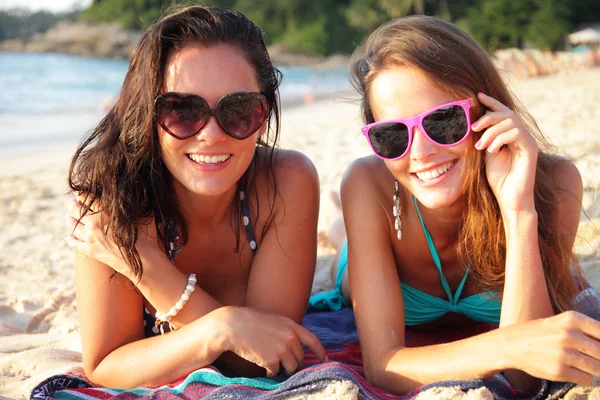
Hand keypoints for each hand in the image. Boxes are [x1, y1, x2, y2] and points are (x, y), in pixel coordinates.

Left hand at [65, 193, 157, 277]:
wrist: (143, 261)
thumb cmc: (146, 236)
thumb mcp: (142, 215)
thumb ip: (133, 203)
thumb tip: (130, 191)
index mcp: (105, 212)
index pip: (88, 198)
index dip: (82, 193)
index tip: (80, 191)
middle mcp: (94, 224)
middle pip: (76, 210)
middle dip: (73, 205)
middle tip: (72, 202)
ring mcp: (91, 238)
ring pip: (73, 226)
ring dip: (70, 220)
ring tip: (68, 216)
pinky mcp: (91, 251)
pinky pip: (75, 244)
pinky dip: (71, 239)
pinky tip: (69, 237)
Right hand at [213, 307, 327, 376]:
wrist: (233, 326)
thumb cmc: (251, 322)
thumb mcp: (275, 320)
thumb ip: (287, 331)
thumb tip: (296, 346)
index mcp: (292, 326)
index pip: (313, 340)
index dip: (320, 352)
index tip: (324, 360)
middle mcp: (290, 338)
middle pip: (300, 358)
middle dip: (294, 363)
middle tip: (282, 363)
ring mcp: (282, 349)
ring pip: (290, 368)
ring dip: (282, 369)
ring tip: (271, 363)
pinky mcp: (272, 360)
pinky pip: (275, 372)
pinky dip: (269, 372)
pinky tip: (261, 364)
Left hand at [471, 93, 537, 212]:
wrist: (509, 199)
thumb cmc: (498, 179)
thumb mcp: (486, 153)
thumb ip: (485, 137)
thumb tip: (475, 123)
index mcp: (511, 135)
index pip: (503, 113)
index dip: (491, 102)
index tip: (477, 96)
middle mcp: (522, 135)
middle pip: (506, 113)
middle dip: (487, 117)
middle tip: (473, 128)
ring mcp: (527, 141)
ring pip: (510, 121)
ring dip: (491, 131)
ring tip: (480, 146)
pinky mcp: (531, 148)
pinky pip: (516, 133)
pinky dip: (500, 139)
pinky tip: (491, 150)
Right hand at [506, 311, 599, 383]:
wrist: (513, 344)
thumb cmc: (542, 333)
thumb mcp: (562, 322)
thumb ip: (586, 330)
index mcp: (572, 319)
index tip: (596, 347)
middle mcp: (569, 334)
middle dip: (598, 357)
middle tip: (586, 356)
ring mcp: (564, 353)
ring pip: (598, 368)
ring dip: (593, 369)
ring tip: (580, 364)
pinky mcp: (559, 370)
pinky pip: (587, 379)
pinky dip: (584, 377)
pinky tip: (572, 370)